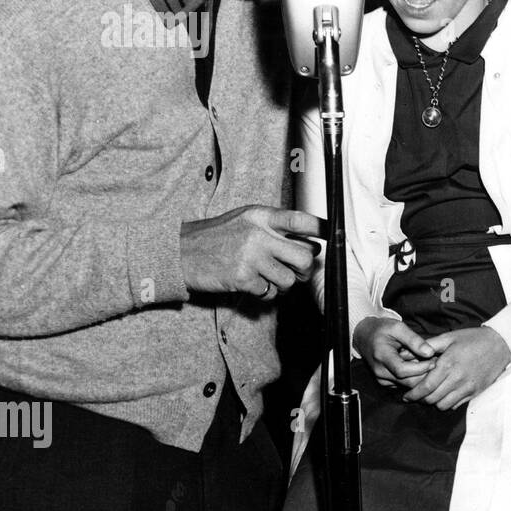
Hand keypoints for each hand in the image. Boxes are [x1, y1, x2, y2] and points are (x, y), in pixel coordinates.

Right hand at [181, 206, 324, 299]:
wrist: (179, 252)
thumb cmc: (216, 237)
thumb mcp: (244, 220)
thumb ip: (274, 226)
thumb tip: (312, 241)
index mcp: (261, 216)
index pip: (302, 219)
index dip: (322, 228)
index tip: (330, 235)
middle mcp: (259, 234)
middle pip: (305, 256)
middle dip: (305, 269)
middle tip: (297, 271)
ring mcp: (251, 256)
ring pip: (290, 279)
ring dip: (284, 284)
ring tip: (269, 279)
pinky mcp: (242, 277)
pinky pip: (269, 292)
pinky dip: (265, 294)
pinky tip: (254, 285)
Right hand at [354, 316, 436, 388]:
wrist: (365, 336)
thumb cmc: (382, 329)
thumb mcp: (398, 327)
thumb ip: (414, 340)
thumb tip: (430, 352)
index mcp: (381, 356)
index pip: (403, 370)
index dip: (420, 368)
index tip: (434, 359)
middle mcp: (380, 371)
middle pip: (407, 381)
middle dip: (424, 374)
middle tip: (437, 362)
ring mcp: (382, 379)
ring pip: (407, 385)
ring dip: (421, 377)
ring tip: (430, 363)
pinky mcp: (385, 382)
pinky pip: (404, 384)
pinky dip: (414, 378)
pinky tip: (421, 367)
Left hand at [404, 327, 510, 410]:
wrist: (501, 344)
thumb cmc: (473, 339)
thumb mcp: (449, 337)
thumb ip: (427, 346)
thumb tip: (406, 352)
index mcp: (449, 364)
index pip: (426, 387)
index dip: (413, 394)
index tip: (406, 396)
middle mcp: (458, 379)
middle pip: (432, 399)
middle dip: (421, 399)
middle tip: (415, 395)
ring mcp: (468, 387)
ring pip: (443, 405)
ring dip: (434, 402)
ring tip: (430, 395)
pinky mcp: (475, 392)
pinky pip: (456, 405)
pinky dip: (447, 402)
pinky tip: (445, 394)